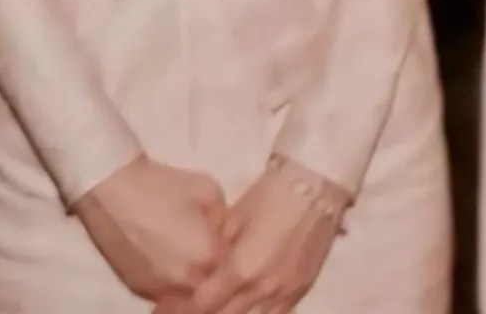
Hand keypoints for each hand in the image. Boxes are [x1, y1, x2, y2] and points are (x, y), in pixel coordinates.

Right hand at [72, 154, 227, 301]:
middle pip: (211, 286)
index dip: (234, 254)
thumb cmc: (164, 187)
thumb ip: (226, 220)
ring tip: (188, 253)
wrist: (114, 191)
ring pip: (188, 296)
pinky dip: (172, 283)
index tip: (230, 240)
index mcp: (209, 257)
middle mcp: (187, 283)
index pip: (234, 269)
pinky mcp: (139, 291)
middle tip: (209, 246)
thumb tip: (227, 235)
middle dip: (215, 270)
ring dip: (193, 281)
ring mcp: (161, 291)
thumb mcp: (211, 191)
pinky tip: (170, 260)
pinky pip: (166, 295)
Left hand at [167, 153, 349, 313]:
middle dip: (202, 313)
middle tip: (185, 306)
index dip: (184, 307)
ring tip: (214, 306)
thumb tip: (198, 268)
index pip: (203, 305)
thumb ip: (216, 250)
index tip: (167, 305)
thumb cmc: (271, 193)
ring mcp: (284, 294)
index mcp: (242, 268)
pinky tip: (242, 308)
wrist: (317, 183)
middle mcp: (262, 290)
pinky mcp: (300, 292)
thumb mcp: (235, 218)